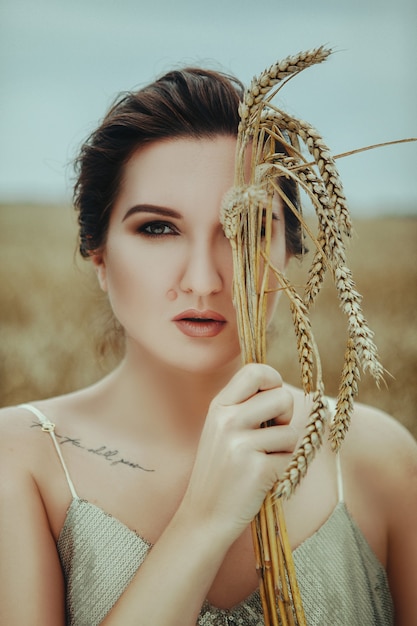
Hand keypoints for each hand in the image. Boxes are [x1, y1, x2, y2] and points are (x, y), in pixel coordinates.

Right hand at [181, 363, 296, 541]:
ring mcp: (240, 444)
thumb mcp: (221, 430)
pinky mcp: (256, 467)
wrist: (204, 516)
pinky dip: (283, 471)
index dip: (274, 381)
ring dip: (285, 450)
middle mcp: (227, 420)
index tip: (274, 400)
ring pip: (291, 432)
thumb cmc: (221, 472)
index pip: (255, 371)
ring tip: (262, 462)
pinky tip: (262, 480)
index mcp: (219, 406)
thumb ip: (244, 407)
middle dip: (286, 417)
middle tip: (271, 436)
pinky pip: (291, 458)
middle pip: (282, 397)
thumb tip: (280, 389)